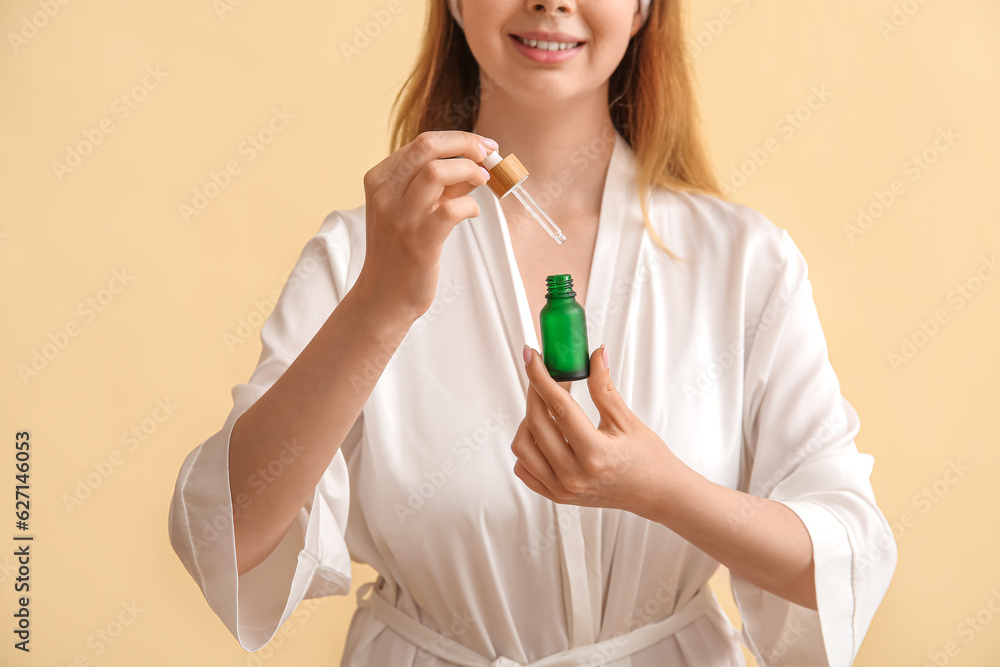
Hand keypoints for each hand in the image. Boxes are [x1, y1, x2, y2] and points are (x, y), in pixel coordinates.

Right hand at [356, 130, 494, 321]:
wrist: (384, 295)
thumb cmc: (401, 249)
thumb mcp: (412, 208)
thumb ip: (441, 185)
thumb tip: (476, 162)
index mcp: (380, 179)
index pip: (421, 143)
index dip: (458, 140)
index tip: (482, 146)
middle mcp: (385, 194)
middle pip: (426, 146)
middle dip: (465, 144)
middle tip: (488, 154)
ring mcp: (399, 218)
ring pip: (436, 172)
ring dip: (468, 170)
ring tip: (483, 181)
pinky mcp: (418, 242)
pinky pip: (450, 210)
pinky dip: (469, 205)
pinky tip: (471, 212)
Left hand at [510, 344, 687, 515]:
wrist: (655, 493)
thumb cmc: (647, 458)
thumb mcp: (627, 421)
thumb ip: (604, 388)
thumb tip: (595, 355)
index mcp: (595, 455)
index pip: (558, 408)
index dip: (541, 377)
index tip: (532, 355)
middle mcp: (573, 476)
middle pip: (536, 424)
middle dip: (535, 391)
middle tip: (545, 375)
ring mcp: (562, 490)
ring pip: (523, 446)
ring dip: (529, 420)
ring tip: (549, 407)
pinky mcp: (556, 496)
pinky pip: (524, 468)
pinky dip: (528, 447)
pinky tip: (545, 433)